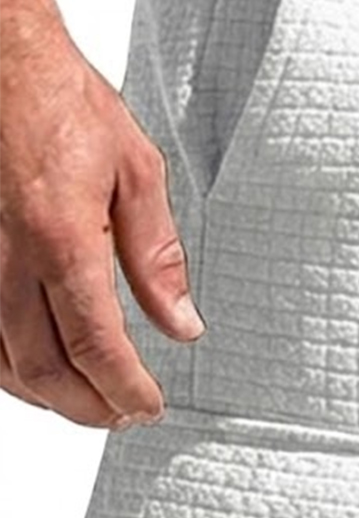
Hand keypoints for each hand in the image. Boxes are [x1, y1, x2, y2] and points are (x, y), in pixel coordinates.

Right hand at [0, 36, 204, 427]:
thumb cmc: (60, 103)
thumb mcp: (136, 171)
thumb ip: (157, 256)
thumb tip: (181, 324)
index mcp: (60, 240)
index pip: (96, 347)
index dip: (125, 390)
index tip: (149, 405)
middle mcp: (6, 260)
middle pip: (45, 369)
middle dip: (89, 406)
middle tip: (124, 414)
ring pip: (3, 362)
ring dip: (47, 394)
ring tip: (89, 401)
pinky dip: (10, 367)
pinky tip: (37, 370)